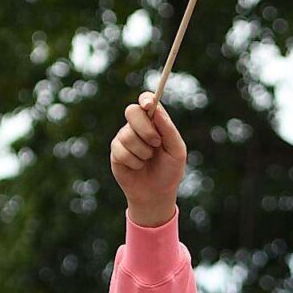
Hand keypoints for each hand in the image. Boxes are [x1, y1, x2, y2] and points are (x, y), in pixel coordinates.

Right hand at [108, 94, 185, 228]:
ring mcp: (125, 138)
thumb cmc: (170, 170)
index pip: (146, 100)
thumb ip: (168, 129)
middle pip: (132, 111)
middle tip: (156, 143)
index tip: (148, 106)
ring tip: (148, 160)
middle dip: (145, 128)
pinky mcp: (116, 152)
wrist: (157, 193)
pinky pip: (121, 150)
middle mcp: (137, 126)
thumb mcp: (176, 150)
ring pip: (128, 134)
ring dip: (142, 151)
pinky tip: (138, 167)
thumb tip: (155, 110)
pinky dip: (134, 161)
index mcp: (154, 121)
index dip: (145, 99)